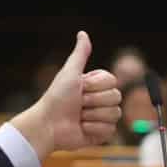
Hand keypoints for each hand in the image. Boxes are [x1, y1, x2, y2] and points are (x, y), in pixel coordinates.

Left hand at [9, 31, 119, 157]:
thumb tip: (83, 33)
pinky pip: (110, 129)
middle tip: (78, 103)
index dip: (96, 86)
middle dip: (94, 101)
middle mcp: (101, 100)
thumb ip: (80, 55)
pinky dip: (93, 128)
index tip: (80, 87)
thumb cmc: (56, 98)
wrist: (49, 124)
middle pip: (117, 97)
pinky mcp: (103, 133)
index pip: (113, 82)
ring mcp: (104, 117)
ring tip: (78, 117)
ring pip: (115, 114)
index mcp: (96, 85)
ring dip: (92, 116)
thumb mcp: (70, 73)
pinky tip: (82, 128)